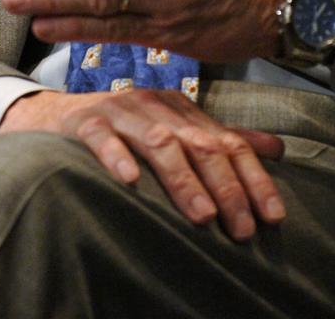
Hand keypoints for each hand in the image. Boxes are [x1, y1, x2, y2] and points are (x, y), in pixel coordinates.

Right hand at [0, 87, 285, 239]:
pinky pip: (102, 138)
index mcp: (182, 110)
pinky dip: (117, 157)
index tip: (273, 216)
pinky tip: (130, 181)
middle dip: (225, 187)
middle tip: (242, 228)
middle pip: (198, 144)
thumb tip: (278, 148)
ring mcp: (121, 112)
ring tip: (201, 215)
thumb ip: (222, 140)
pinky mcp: (86, 122)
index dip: (253, 178)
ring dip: (181, 180)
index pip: (227, 143)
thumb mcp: (175, 130)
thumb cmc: (124, 131)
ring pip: (158, 142)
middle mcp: (156, 106)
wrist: (56, 116)